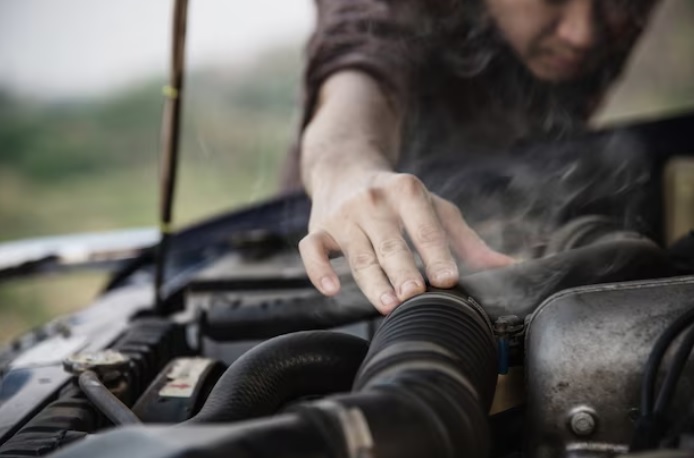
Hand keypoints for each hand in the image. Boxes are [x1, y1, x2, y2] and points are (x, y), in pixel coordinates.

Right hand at [299, 170, 513, 313]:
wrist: (345, 169)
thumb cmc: (398, 198)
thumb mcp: (434, 208)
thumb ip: (466, 241)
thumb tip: (509, 268)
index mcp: (406, 191)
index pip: (424, 225)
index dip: (436, 252)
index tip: (448, 279)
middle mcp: (372, 200)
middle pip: (389, 242)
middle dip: (402, 269)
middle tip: (414, 295)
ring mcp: (343, 215)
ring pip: (356, 252)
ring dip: (371, 280)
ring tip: (387, 305)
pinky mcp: (318, 228)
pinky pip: (311, 250)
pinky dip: (318, 270)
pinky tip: (331, 289)